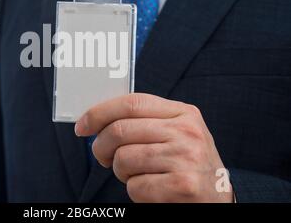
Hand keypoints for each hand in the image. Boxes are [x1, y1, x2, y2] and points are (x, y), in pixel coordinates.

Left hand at [75, 93, 232, 202]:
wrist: (218, 198)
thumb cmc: (186, 163)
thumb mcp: (175, 133)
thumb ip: (144, 121)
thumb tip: (96, 119)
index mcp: (183, 112)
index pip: (131, 103)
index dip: (99, 112)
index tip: (82, 125)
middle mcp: (187, 131)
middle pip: (120, 130)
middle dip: (100, 146)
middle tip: (102, 157)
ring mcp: (186, 158)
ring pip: (123, 159)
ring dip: (120, 171)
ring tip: (135, 174)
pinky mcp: (183, 186)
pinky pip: (135, 186)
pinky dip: (134, 191)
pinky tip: (151, 189)